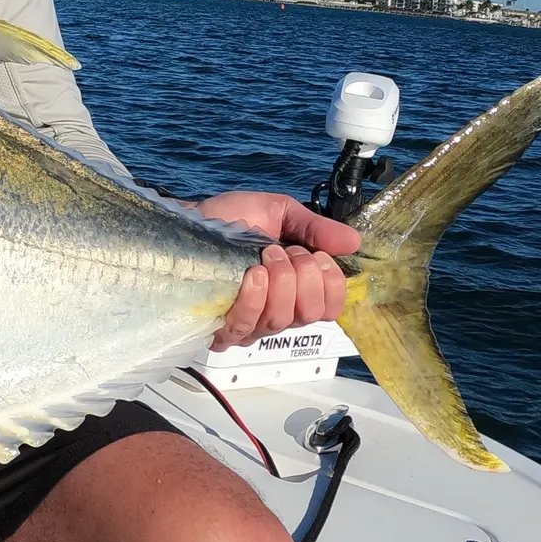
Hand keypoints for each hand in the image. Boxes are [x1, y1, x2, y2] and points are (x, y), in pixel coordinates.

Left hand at [194, 193, 359, 349]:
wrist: (186, 222)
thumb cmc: (231, 219)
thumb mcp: (279, 212)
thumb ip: (315, 228)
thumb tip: (354, 241)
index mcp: (297, 289)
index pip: (332, 308)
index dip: (332, 284)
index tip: (316, 255)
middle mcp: (277, 311)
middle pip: (311, 314)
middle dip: (304, 275)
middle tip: (282, 250)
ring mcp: (250, 324)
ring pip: (282, 319)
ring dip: (280, 281)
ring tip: (263, 255)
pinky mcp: (222, 329)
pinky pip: (248, 325)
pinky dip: (256, 298)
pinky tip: (254, 275)